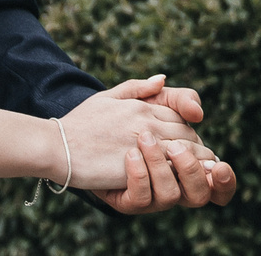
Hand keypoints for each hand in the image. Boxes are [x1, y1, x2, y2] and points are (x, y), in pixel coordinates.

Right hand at [52, 74, 194, 192]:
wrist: (57, 145)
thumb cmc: (78, 124)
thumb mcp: (107, 98)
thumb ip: (137, 88)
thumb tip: (163, 79)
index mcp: (141, 105)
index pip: (180, 116)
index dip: (189, 132)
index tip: (192, 147)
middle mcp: (147, 120)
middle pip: (188, 133)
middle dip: (197, 149)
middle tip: (203, 165)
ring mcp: (145, 140)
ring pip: (187, 149)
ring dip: (197, 163)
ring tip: (203, 174)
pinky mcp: (141, 162)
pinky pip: (173, 167)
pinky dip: (185, 173)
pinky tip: (188, 182)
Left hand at [83, 79, 235, 213]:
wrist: (73, 136)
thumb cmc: (116, 117)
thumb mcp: (147, 100)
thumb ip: (175, 99)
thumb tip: (198, 109)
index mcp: (183, 162)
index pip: (215, 179)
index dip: (224, 178)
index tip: (219, 165)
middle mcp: (171, 183)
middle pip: (200, 192)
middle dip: (193, 170)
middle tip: (176, 147)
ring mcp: (150, 193)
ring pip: (172, 196)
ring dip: (162, 167)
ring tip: (144, 140)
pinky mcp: (127, 199)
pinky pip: (141, 198)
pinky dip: (140, 176)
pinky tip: (130, 155)